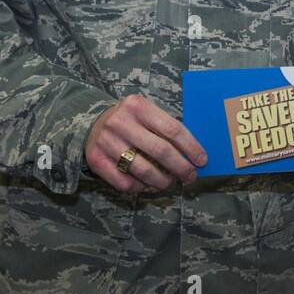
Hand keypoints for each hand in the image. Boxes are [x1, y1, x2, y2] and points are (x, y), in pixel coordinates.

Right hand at [84, 94, 206, 193]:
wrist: (92, 124)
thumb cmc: (130, 120)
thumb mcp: (146, 112)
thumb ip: (166, 126)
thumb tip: (194, 152)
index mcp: (138, 106)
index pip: (172, 129)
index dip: (190, 147)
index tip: (201, 160)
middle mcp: (121, 122)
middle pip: (160, 151)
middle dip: (181, 167)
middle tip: (190, 176)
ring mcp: (107, 142)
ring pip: (143, 170)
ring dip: (162, 181)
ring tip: (170, 182)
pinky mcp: (97, 160)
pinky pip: (125, 182)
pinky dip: (141, 187)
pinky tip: (148, 184)